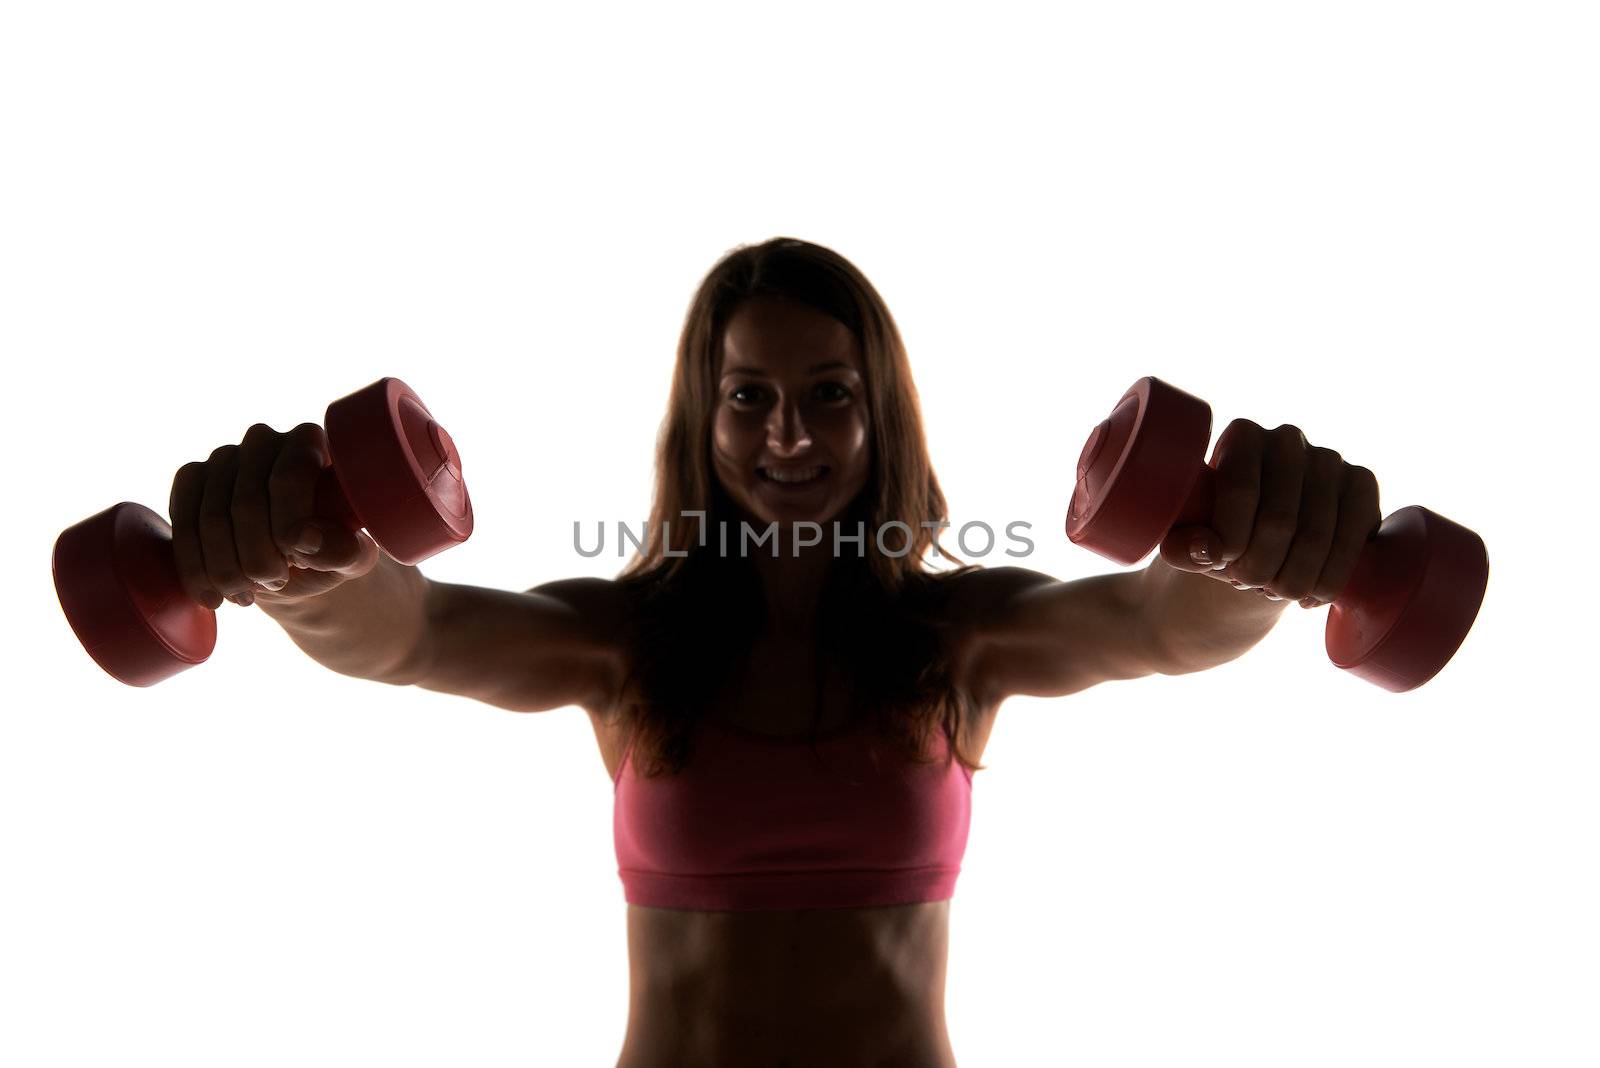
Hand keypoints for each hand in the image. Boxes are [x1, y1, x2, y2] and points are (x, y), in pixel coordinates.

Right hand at [169, 422, 379, 609]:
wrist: (290, 566)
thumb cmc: (328, 553)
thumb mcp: (349, 559)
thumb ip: (343, 550)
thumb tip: (305, 539)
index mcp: (311, 443)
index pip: (290, 476)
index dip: (288, 524)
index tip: (296, 560)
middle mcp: (264, 441)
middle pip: (247, 502)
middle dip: (258, 557)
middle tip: (275, 582)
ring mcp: (223, 458)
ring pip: (212, 518)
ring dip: (227, 569)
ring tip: (247, 595)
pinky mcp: (192, 479)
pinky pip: (182, 523)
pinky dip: (195, 568)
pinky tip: (214, 596)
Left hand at [1157, 419, 1381, 608]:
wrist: (1261, 541)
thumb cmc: (1215, 533)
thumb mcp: (1186, 540)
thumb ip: (1180, 546)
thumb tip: (1209, 550)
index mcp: (1242, 435)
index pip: (1241, 491)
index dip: (1230, 540)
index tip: (1221, 564)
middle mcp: (1287, 439)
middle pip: (1279, 520)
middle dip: (1259, 568)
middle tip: (1245, 584)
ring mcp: (1330, 460)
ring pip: (1316, 537)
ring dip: (1292, 580)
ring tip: (1272, 592)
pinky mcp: (1362, 485)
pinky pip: (1351, 541)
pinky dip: (1328, 581)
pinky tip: (1307, 597)